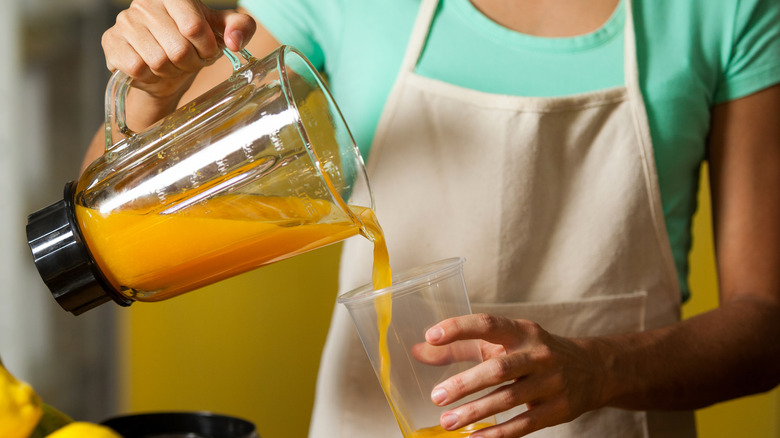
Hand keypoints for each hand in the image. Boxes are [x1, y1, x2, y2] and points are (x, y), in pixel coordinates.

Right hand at [101, 0, 255, 102]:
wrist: (165, 67)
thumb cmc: (194, 44)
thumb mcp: (221, 32)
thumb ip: (240, 27)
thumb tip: (235, 42)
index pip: (195, 27)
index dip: (206, 48)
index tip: (207, 51)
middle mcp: (145, 3)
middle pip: (178, 48)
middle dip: (190, 63)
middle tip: (189, 61)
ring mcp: (125, 21)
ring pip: (158, 61)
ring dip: (171, 71)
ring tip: (172, 64)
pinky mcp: (111, 41)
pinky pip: (138, 68)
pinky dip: (151, 76)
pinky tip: (152, 69)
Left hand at [424, 314, 605, 436]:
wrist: (592, 370)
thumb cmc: (534, 353)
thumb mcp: (502, 343)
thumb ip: (460, 347)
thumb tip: (419, 349)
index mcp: (522, 331)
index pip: (488, 324)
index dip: (459, 328)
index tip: (431, 335)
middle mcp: (538, 354)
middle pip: (498, 368)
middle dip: (465, 383)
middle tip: (437, 396)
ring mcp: (550, 382)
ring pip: (508, 399)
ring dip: (475, 412)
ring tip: (447, 422)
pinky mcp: (558, 410)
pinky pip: (523, 425)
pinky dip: (497, 434)